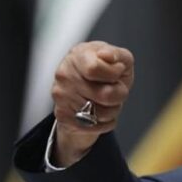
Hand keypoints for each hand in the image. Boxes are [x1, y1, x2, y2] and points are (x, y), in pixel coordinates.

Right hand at [51, 41, 134, 166]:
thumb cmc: (105, 71)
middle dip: (119, 94)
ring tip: (107, 100)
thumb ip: (118, 55)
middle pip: (105, 95)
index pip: (94, 69)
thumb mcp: (118, 58)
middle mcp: (65, 75)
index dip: (114, 73)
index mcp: (78, 55)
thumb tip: (108, 56)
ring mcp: (61, 96)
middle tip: (115, 88)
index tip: (117, 71)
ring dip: (113, 109)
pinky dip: (105, 122)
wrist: (86, 88)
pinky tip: (99, 110)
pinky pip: (96, 126)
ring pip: (102, 114)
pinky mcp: (63, 116)